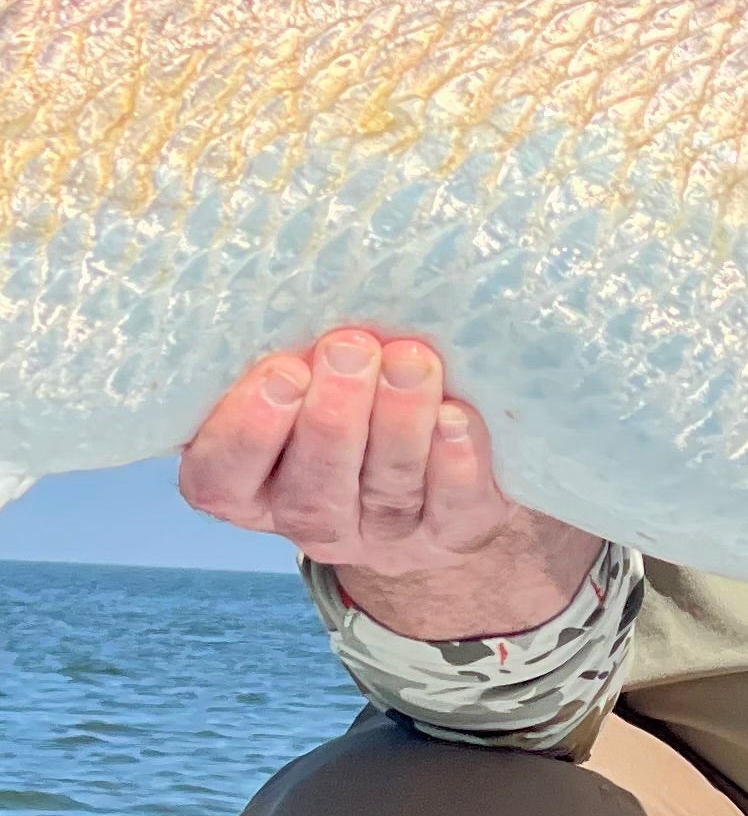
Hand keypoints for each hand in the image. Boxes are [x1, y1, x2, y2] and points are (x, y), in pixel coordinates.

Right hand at [180, 329, 601, 638]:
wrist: (439, 461)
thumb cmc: (347, 396)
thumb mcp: (303, 374)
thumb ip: (289, 352)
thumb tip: (300, 282)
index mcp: (249, 484)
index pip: (222, 477)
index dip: (247, 432)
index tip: (281, 370)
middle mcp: (311, 517)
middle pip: (312, 488)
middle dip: (332, 418)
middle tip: (351, 349)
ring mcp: (382, 533)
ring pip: (384, 491)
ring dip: (398, 424)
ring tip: (410, 362)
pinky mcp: (450, 532)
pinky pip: (451, 505)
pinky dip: (455, 462)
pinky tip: (457, 416)